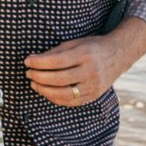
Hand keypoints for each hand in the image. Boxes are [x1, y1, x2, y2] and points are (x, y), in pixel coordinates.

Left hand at [24, 18, 145, 107]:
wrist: (118, 55)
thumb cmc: (92, 47)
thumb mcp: (75, 43)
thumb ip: (55, 52)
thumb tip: (33, 60)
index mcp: (85, 54)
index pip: (57, 61)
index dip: (39, 62)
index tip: (27, 61)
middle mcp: (91, 71)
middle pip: (59, 79)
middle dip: (39, 77)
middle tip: (28, 73)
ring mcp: (94, 86)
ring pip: (64, 94)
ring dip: (44, 90)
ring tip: (33, 83)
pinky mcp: (94, 96)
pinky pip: (71, 102)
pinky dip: (55, 98)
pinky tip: (46, 92)